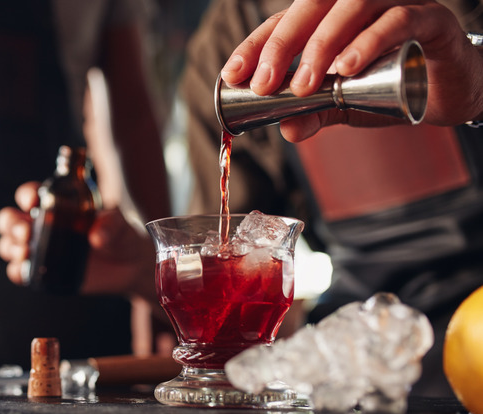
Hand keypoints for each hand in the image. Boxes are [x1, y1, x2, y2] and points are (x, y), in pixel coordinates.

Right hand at [0, 182, 155, 301]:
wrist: (130, 265)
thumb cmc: (122, 235)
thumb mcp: (120, 224)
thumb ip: (112, 224)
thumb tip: (96, 236)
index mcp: (56, 204)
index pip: (30, 195)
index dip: (26, 194)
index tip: (33, 200)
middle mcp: (43, 225)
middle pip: (10, 220)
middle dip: (11, 224)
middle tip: (26, 232)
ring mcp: (41, 250)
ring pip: (9, 245)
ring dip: (11, 247)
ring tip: (25, 251)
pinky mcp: (44, 272)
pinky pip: (21, 272)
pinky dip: (17, 272)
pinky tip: (25, 271)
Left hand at [220, 0, 482, 141]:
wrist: (452, 88)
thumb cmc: (394, 84)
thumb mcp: (345, 104)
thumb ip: (316, 113)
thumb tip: (285, 130)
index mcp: (331, 15)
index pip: (285, 20)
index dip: (256, 45)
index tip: (232, 75)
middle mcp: (359, 1)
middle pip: (311, 5)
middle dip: (280, 45)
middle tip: (263, 84)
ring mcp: (396, 2)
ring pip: (352, 6)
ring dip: (322, 44)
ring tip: (305, 85)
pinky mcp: (430, 18)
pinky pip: (397, 20)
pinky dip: (369, 42)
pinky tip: (348, 68)